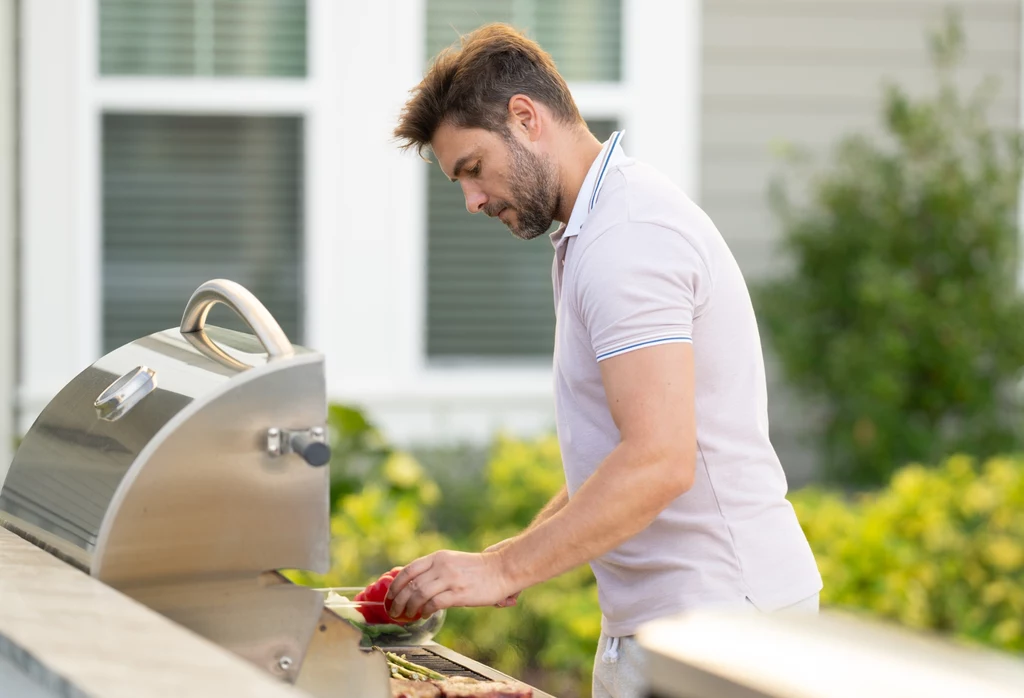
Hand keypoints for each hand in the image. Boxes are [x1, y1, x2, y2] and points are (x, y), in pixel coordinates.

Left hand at [384, 549, 518, 620]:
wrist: (501, 569)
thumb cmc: (477, 568)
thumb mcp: (452, 561)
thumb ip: (434, 569)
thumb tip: (413, 582)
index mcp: (438, 557)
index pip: (408, 570)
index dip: (395, 585)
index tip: (390, 596)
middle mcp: (442, 566)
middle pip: (410, 585)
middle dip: (398, 600)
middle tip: (394, 611)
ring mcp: (450, 579)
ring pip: (419, 595)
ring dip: (409, 608)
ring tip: (407, 616)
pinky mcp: (459, 594)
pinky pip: (434, 604)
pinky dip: (425, 611)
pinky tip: (425, 614)